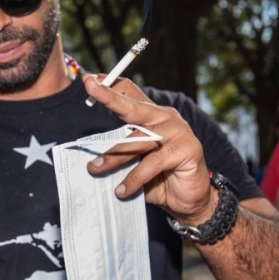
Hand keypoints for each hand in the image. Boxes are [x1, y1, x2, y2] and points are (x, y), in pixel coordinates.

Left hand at [83, 75, 212, 224]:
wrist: (190, 200)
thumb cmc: (160, 179)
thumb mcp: (136, 163)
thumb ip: (121, 154)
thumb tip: (90, 159)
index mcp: (152, 116)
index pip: (130, 94)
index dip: (110, 86)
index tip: (88, 79)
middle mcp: (165, 117)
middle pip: (133, 106)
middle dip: (109, 96)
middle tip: (89, 86)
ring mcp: (177, 131)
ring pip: (138, 140)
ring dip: (113, 156)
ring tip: (94, 169)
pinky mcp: (186, 149)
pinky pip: (152, 163)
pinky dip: (134, 178)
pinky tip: (122, 190)